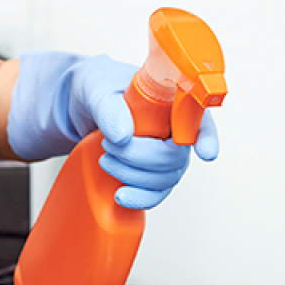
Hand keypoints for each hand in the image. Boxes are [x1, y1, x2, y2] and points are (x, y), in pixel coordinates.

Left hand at [7, 52, 218, 208]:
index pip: (201, 119)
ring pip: (167, 178)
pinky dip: (141, 198)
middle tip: (112, 145)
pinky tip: (121, 195)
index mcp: (171, 101)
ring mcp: (162, 153)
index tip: (204, 152)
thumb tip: (124, 135)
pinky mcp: (147, 173)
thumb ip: (110, 107)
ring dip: (136, 177)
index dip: (208, 138)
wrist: (76, 105)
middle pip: (178, 156)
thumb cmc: (95, 86)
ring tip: (106, 161)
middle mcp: (173, 129)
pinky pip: (156, 193)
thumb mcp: (96, 87)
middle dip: (144, 158)